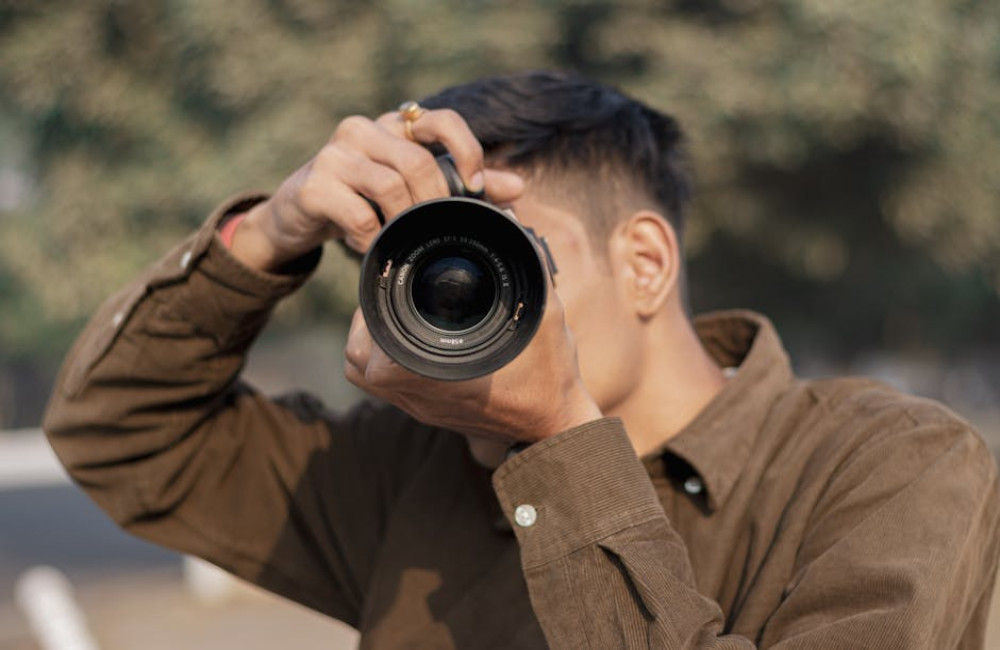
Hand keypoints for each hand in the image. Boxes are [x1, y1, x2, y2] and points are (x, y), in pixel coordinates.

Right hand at [230, 108, 524, 271]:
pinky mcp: (313, 185)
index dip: (466, 149)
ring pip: (389, 186)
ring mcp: (335, 154)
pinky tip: (369, 246)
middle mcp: (363, 130)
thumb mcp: (411, 188)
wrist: (298, 214)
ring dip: (404, 222)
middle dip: (436, 203)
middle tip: (437, 230)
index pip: (441, 119)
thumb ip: (461, 185)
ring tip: (401, 238)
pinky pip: (357, 215)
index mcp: (394, 126)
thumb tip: (518, 188)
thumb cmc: (363, 198)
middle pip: (418, 162)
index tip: (477, 186)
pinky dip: (371, 238)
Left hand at [343, 279, 602, 445]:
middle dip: (363, 327)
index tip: (385, 288)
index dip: (367, 316)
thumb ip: (529, 265)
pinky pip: (390, 388)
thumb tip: (510, 217)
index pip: (368, 351)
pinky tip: (414, 340)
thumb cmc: (549, 374)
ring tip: (394, 316)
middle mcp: (420, 398)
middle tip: (387, 297)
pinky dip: (389, 362)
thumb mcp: (543, 312)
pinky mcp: (431, 414)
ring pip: (368, 380)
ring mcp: (423, 410)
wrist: (557, 422)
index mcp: (434, 378)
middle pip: (357, 364)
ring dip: (371, 346)